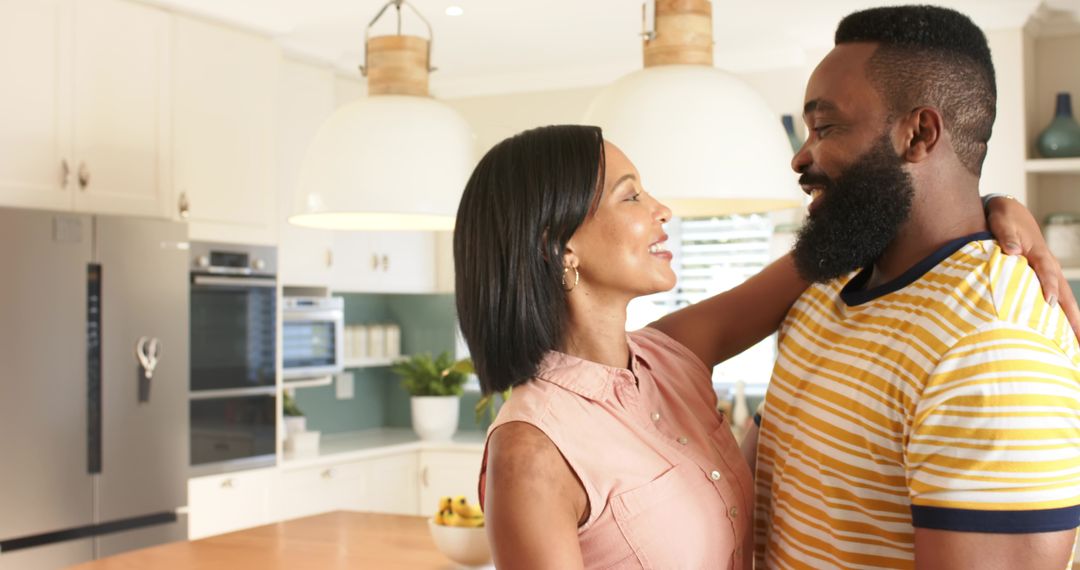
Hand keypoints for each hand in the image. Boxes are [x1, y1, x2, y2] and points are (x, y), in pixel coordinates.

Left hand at [986, 195, 1079, 339]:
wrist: (1010, 212)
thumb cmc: (1004, 218)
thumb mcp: (1002, 221)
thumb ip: (1006, 236)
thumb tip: (1012, 251)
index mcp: (1038, 254)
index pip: (1046, 272)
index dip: (1048, 286)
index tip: (1049, 303)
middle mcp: (1048, 266)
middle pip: (1064, 293)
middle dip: (1072, 315)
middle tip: (1078, 338)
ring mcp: (1048, 274)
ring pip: (1064, 300)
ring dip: (1071, 321)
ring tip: (1077, 345)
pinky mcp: (1042, 279)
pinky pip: (1056, 300)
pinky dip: (1061, 316)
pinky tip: (1063, 335)